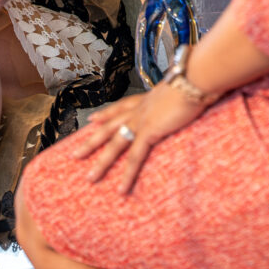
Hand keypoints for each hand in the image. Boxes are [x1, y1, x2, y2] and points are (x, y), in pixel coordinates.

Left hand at [71, 81, 209, 193]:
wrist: (193, 79)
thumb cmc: (191, 81)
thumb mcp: (179, 90)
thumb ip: (175, 98)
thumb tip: (182, 100)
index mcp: (144, 99)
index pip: (118, 107)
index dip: (105, 114)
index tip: (92, 120)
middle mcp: (138, 109)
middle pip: (108, 128)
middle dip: (91, 141)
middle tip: (76, 153)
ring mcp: (141, 121)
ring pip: (115, 145)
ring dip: (102, 163)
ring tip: (91, 178)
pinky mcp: (149, 132)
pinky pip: (134, 157)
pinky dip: (127, 175)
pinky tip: (122, 188)